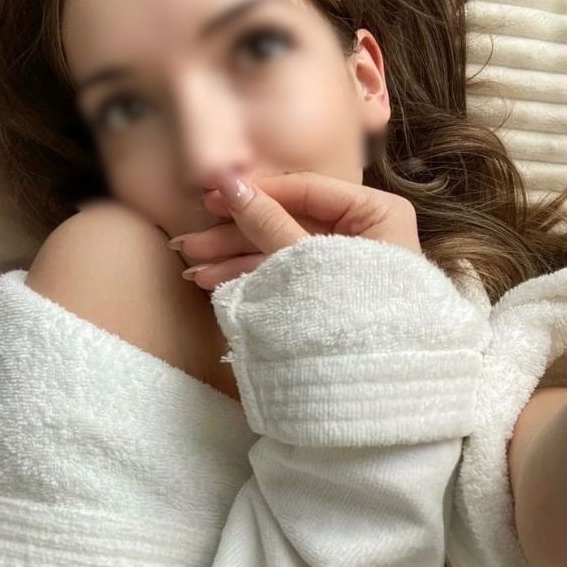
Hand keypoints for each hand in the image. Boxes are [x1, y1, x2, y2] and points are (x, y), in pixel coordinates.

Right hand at [170, 170, 421, 290]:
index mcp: (375, 211)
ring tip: (192, 270)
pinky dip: (253, 275)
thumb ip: (268, 222)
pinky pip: (287, 271)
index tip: (211, 196)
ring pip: (281, 247)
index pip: (306, 189)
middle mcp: (362, 230)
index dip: (255, 192)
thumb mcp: (305, 261)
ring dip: (235, 258)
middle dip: (235, 234)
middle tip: (192, 242)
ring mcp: (344, 260)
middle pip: (288, 220)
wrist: (373, 384)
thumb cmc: (350, 312)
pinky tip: (215, 281)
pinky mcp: (328, 287)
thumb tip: (228, 182)